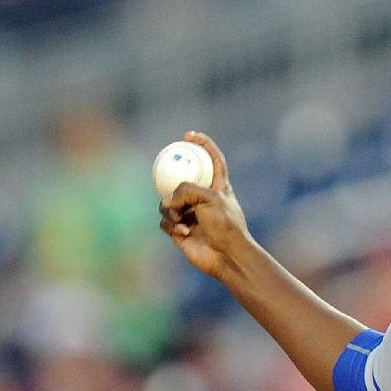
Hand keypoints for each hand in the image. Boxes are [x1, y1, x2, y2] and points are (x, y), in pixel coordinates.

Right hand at [158, 131, 251, 279]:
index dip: (202, 145)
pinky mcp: (180, 229)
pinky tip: (184, 232)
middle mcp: (204, 198)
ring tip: (182, 219)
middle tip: (164, 175)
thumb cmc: (226, 225)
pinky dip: (171, 224)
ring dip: (171, 210)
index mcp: (219, 186)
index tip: (189, 135)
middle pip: (182, 180)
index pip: (212, 159)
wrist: (226, 256)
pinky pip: (165, 221)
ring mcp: (191, 213)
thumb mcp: (210, 198)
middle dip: (172, 180)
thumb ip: (186, 190)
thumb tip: (167, 200)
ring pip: (167, 202)